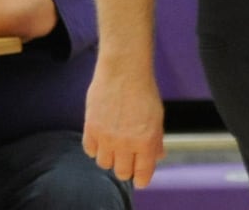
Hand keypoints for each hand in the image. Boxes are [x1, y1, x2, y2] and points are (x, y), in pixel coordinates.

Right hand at [83, 62, 165, 187]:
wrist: (124, 70)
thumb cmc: (143, 91)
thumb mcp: (157, 117)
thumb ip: (156, 140)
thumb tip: (157, 156)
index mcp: (146, 141)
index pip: (142, 174)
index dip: (141, 178)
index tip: (140, 177)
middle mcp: (126, 143)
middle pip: (122, 173)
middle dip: (126, 167)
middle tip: (128, 157)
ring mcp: (106, 137)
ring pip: (104, 164)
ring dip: (110, 157)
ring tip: (115, 144)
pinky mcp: (90, 129)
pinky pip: (90, 151)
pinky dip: (96, 148)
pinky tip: (102, 137)